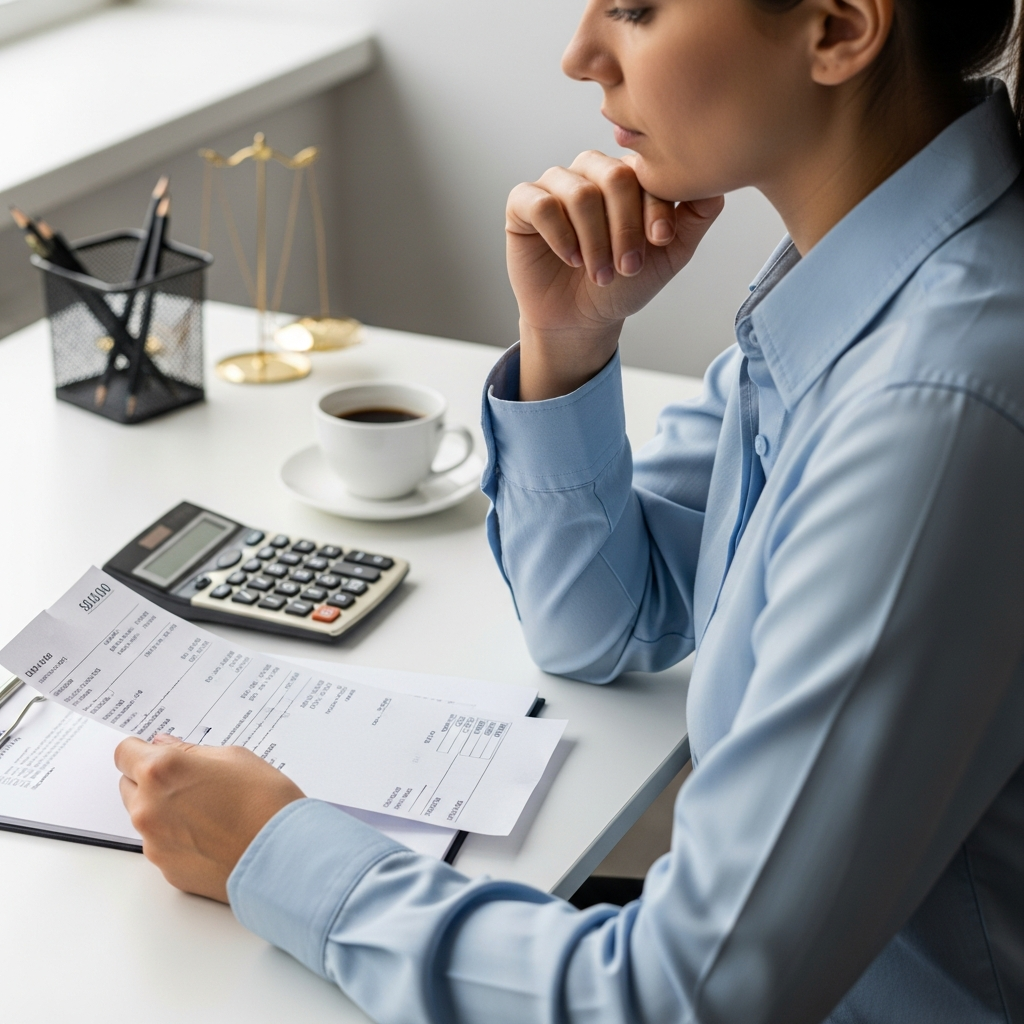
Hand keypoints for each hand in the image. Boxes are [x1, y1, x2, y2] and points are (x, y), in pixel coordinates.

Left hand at [115, 734, 304, 902]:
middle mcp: (148, 807)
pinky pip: (161, 844)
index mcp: (162, 771)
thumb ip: (192, 752)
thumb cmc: (266, 802)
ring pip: (144, 817)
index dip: (141, 750)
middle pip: (128, 785)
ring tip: (208, 811)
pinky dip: (178, 837)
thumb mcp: (235, 757)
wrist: (284, 855)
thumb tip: (167, 748)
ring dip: (163, 810)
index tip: (158, 753)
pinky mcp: (165, 869)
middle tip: (190, 781)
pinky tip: (211, 835)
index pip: (124, 753)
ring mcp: (154, 842)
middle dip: (151, 780)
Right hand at [506, 150, 722, 399]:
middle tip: (627, 267)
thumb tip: (718, 183)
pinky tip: (571, 259)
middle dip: (625, 227)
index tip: (660, 242)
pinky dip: (560, 235)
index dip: (654, 207)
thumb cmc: (623, 284)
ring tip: (601, 273)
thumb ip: (696, 217)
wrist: (581, 320)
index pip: (646, 173)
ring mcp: (556, 185)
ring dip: (595, 240)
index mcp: (627, 175)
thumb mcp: (669, 254)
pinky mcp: (523, 203)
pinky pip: (541, 204)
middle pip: (613, 176)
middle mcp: (591, 172)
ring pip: (579, 193)